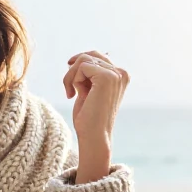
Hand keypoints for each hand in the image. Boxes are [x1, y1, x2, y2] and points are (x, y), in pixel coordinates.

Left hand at [63, 51, 129, 182]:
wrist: (94, 136)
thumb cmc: (89, 117)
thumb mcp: (89, 89)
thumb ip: (89, 74)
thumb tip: (82, 56)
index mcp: (121, 75)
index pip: (96, 56)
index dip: (79, 66)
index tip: (72, 83)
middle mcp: (122, 73)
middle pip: (88, 55)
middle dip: (73, 70)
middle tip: (69, 89)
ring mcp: (116, 74)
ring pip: (83, 59)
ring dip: (70, 76)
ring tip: (71, 92)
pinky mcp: (107, 77)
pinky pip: (81, 66)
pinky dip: (72, 79)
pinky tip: (73, 94)